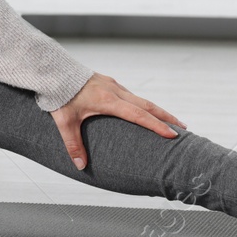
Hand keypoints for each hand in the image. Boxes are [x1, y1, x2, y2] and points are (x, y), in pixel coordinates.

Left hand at [50, 72, 186, 170]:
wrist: (53, 70)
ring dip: (156, 110)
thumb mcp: (64, 121)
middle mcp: (115, 91)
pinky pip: (131, 95)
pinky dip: (143, 104)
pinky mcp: (108, 82)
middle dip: (166, 117)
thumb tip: (80, 166)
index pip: (138, 115)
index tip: (174, 134)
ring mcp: (113, 85)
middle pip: (147, 105)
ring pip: (140, 98)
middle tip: (183, 129)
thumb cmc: (58, 96)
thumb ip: (73, 144)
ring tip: (169, 121)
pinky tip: (145, 111)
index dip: (156, 125)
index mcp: (108, 101)